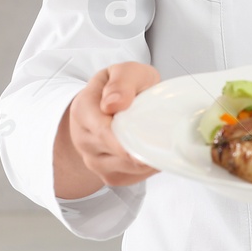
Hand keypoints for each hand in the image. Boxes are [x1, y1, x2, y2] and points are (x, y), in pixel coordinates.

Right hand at [53, 62, 159, 198]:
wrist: (112, 103)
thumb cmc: (123, 86)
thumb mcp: (125, 71)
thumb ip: (121, 82)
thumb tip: (112, 103)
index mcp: (83, 110)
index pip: (103, 131)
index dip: (125, 140)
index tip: (146, 143)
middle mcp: (83, 139)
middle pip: (116, 153)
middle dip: (143, 147)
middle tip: (168, 138)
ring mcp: (93, 161)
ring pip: (125, 169)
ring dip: (147, 158)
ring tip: (162, 141)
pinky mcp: (107, 175)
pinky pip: (130, 179)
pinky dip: (147, 169)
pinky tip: (154, 152)